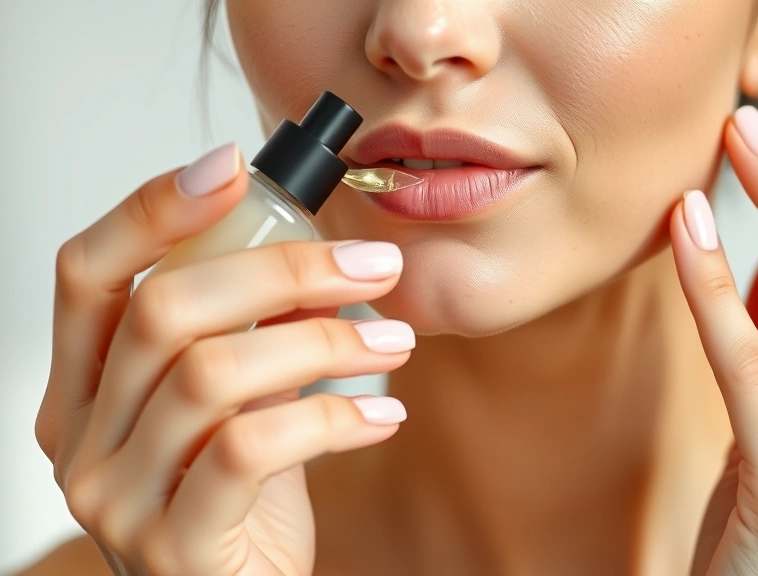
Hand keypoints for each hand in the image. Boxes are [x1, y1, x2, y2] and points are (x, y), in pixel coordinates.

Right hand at [35, 145, 414, 575]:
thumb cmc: (242, 502)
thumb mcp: (235, 405)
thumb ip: (249, 338)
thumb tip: (316, 257)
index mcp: (84, 387)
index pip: (87, 273)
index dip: (152, 209)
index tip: (234, 167)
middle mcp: (82, 438)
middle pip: (165, 308)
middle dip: (284, 270)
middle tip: (373, 265)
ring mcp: (116, 496)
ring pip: (213, 373)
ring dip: (324, 342)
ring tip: (395, 340)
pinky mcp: (176, 544)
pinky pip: (251, 450)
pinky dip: (333, 418)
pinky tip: (386, 415)